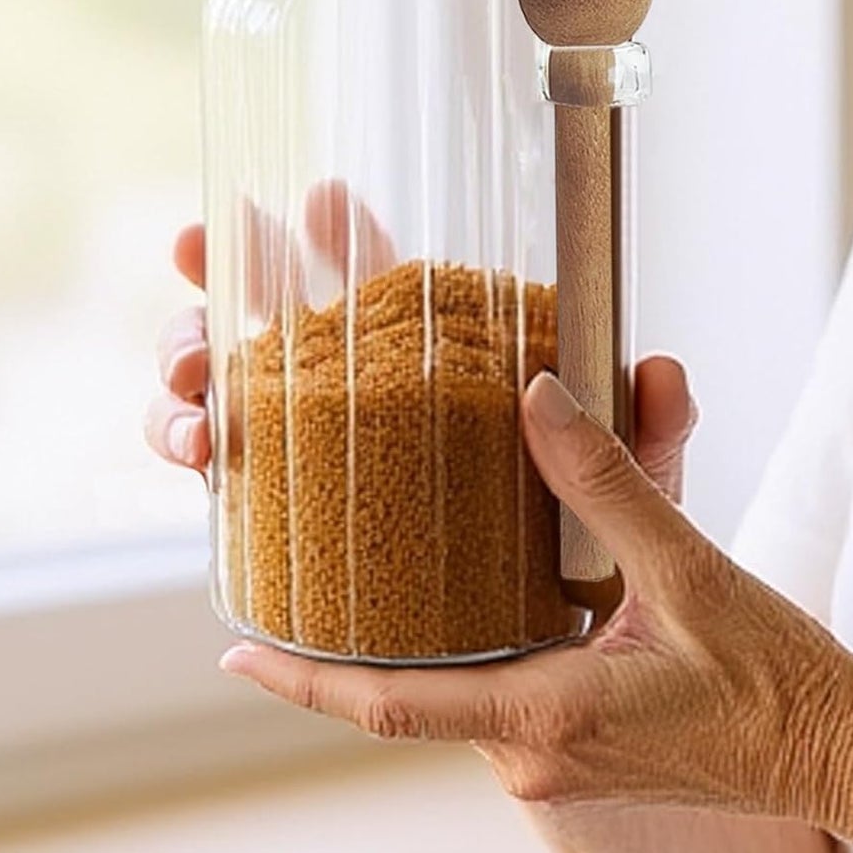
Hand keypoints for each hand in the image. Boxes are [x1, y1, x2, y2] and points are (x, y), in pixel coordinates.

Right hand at [146, 190, 694, 500]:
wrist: (566, 654)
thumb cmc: (599, 553)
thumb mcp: (632, 487)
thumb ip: (645, 430)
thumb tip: (660, 370)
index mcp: (443, 371)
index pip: (384, 284)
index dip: (343, 236)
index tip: (319, 199)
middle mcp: (371, 406)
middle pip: (281, 320)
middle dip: (226, 276)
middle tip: (197, 255)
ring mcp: (324, 462)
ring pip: (232, 391)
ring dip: (192, 370)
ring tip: (196, 387)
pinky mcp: (295, 525)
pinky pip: (229, 479)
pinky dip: (198, 456)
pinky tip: (202, 461)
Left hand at [221, 371, 852, 830]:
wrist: (841, 755)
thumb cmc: (779, 680)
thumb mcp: (689, 570)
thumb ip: (608, 483)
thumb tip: (538, 398)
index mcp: (549, 718)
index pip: (391, 704)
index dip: (302, 679)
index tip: (231, 648)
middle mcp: (534, 757)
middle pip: (407, 697)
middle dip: (341, 650)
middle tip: (289, 577)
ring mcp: (553, 766)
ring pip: (451, 698)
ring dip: (403, 649)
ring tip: (355, 581)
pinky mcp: (576, 756)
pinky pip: (492, 704)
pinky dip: (460, 657)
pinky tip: (455, 607)